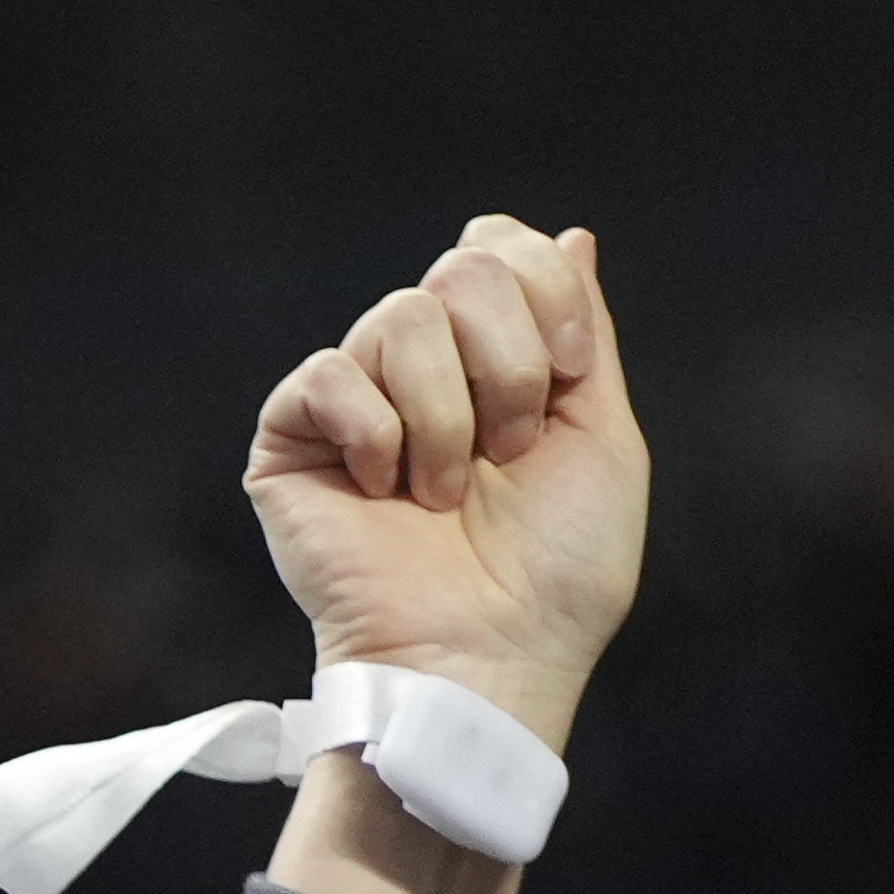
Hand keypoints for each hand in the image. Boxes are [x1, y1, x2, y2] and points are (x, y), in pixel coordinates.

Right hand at [239, 215, 638, 893]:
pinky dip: (374, 433)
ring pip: (397, 318)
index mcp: (494, 361)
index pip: (499, 249)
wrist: (489, 657)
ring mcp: (353, 407)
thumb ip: (583, 332)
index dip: (544, 294)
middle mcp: (422, 372)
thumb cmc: (558, 574)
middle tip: (509, 451)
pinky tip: (386, 491)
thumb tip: (567, 236)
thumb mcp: (603, 435)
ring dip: (447, 415)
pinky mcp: (291, 446)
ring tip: (445, 494)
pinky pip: (327, 377)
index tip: (570, 375)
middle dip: (506, 359)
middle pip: (457, 270)